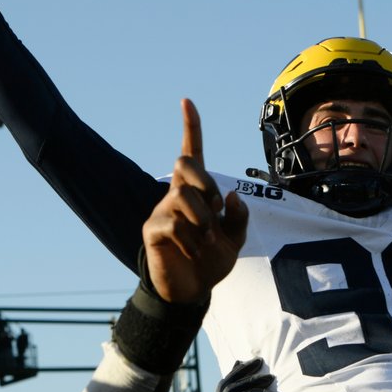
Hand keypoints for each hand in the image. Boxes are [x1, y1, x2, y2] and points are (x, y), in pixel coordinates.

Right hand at [142, 99, 248, 303]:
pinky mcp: (152, 231)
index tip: (187, 101)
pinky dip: (191, 240)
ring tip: (207, 240)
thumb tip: (232, 197)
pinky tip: (194, 251)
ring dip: (202, 219)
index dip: (191, 127)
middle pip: (184, 163)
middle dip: (204, 180)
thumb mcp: (234, 239)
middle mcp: (177, 195)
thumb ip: (238, 218)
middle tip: (216, 207)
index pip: (194, 153)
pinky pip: (173, 225)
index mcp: (198, 191)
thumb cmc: (211, 259)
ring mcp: (162, 211)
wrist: (192, 290)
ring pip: (183, 197)